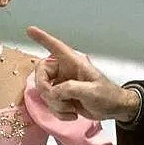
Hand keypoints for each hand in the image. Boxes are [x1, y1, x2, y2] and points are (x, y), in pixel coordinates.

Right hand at [26, 26, 140, 121]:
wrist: (114, 110)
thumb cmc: (108, 96)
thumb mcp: (91, 91)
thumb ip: (70, 88)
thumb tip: (53, 92)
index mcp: (74, 63)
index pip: (56, 47)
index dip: (42, 38)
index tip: (30, 30)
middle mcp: (65, 71)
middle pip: (41, 74)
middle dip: (46, 89)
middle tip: (56, 99)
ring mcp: (62, 84)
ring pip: (44, 92)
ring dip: (55, 105)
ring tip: (72, 109)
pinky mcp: (62, 97)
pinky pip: (50, 103)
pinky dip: (58, 112)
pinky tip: (72, 114)